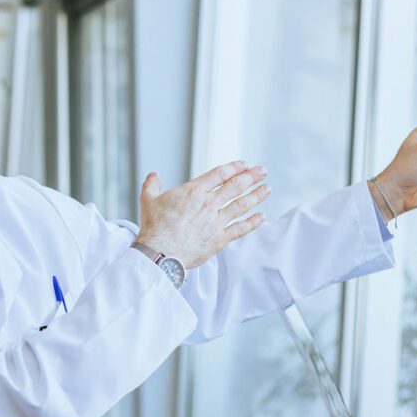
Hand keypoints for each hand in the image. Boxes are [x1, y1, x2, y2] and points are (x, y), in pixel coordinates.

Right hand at [136, 161, 269, 267]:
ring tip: (267, 189)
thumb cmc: (153, 227)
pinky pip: (240, 229)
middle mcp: (208, 203)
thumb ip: (152, 185)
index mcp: (193, 191)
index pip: (219, 174)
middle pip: (235, 186)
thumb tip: (153, 174)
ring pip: (241, 205)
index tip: (245, 164)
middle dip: (251, 177)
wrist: (159, 252)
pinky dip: (253, 223)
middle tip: (263, 170)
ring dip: (256, 196)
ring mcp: (216, 221)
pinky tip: (262, 217)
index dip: (234, 167)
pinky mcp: (219, 239)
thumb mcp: (148, 200)